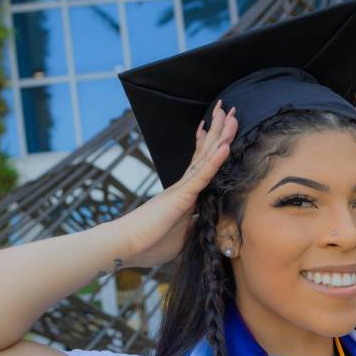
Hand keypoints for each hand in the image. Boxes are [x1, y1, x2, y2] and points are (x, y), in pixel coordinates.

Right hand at [119, 99, 237, 267]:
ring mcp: (182, 189)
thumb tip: (201, 225)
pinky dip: (214, 161)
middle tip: (228, 109)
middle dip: (218, 131)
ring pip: (206, 158)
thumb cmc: (148, 244)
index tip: (219, 130)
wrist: (125, 246)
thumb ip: (191, 228)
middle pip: (205, 153)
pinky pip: (201, 176)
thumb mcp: (180, 238)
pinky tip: (225, 146)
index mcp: (183, 195)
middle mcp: (183, 186)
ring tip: (231, 116)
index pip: (201, 166)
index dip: (211, 147)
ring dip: (220, 136)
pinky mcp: (181, 197)